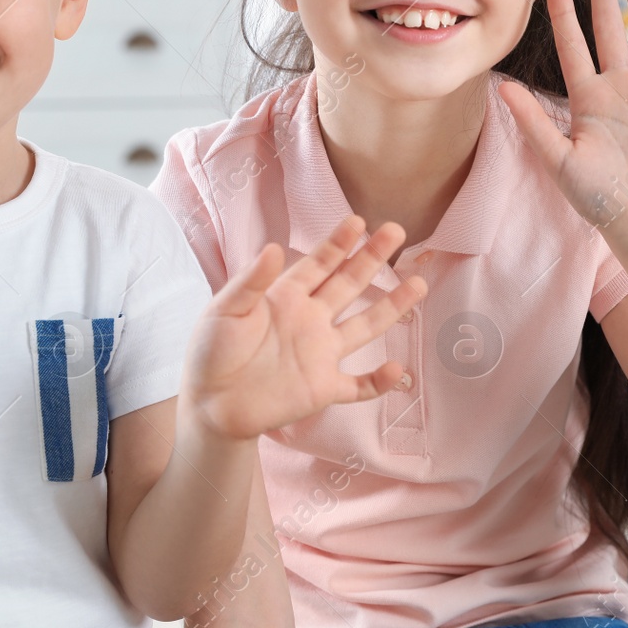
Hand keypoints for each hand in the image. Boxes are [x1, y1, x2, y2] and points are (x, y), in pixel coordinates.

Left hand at [182, 216, 425, 440]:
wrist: (209, 405)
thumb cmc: (210, 353)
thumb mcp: (224, 311)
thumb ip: (250, 282)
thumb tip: (273, 247)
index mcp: (286, 298)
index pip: (319, 264)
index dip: (339, 243)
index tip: (360, 221)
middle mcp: (310, 321)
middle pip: (349, 284)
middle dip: (372, 259)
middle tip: (396, 231)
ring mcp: (320, 355)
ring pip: (365, 327)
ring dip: (391, 306)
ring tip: (418, 284)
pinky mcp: (323, 389)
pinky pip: (358, 386)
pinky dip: (378, 382)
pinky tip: (397, 369)